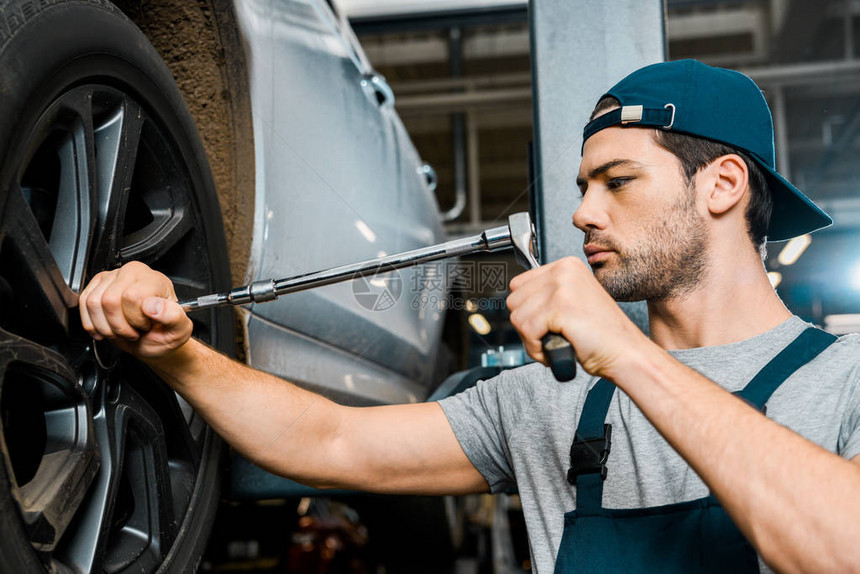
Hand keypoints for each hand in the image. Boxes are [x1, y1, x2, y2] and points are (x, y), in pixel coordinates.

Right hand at [79, 261, 192, 359]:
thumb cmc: (165, 332)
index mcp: (154, 280)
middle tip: (133, 331)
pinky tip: (107, 328)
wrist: (154, 338)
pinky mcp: (96, 286)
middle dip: (120, 326)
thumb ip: (174, 317)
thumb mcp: (179, 330)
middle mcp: (132, 273)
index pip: (132, 297)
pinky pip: (83, 304)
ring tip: (122, 329)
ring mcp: (112, 278)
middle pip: (110, 300)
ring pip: (94, 303)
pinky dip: (92, 324)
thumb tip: (154, 306)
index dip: (136, 319)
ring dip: (106, 327)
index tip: (146, 325)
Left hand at [506, 257, 649, 379]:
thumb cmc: (601, 335)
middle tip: (550, 335)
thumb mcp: (572, 302)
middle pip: (514, 301)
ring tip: (556, 341)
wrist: (626, 353)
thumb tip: (517, 303)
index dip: (527, 310)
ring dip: (531, 339)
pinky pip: (527, 331)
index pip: (518, 284)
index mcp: (566, 266)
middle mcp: (563, 271)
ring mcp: (561, 287)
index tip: (544, 322)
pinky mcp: (560, 307)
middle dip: (527, 325)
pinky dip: (537, 348)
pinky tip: (556, 348)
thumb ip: (546, 296)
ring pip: (517, 317)